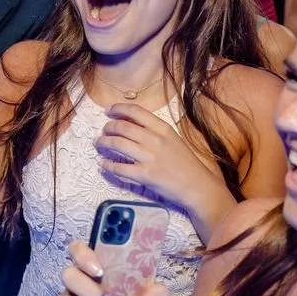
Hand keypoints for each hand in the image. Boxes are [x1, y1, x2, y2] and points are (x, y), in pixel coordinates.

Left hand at [96, 103, 227, 213]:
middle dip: (108, 127)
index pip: (136, 111)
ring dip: (104, 142)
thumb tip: (130, 123)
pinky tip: (104, 164)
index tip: (108, 111)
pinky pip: (120, 168)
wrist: (197, 186)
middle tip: (103, 130)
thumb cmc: (186, 163)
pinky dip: (108, 165)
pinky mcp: (146, 176)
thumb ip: (154, 130)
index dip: (118, 109)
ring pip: (118, 144)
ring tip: (99, 143)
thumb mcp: (173, 139)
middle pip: (122, 127)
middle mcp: (155, 140)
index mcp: (163, 128)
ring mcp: (150, 158)